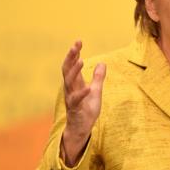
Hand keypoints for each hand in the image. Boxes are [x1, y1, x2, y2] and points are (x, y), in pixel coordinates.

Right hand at [61, 41, 105, 165]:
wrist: (81, 127)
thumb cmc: (86, 108)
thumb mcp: (96, 91)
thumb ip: (98, 78)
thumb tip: (102, 63)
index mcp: (75, 82)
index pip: (72, 64)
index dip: (74, 53)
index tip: (78, 41)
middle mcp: (70, 88)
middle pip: (67, 69)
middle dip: (71, 57)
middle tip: (75, 46)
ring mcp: (71, 98)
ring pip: (69, 82)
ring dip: (74, 71)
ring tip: (81, 61)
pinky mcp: (75, 108)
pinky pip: (76, 100)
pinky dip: (82, 93)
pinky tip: (88, 87)